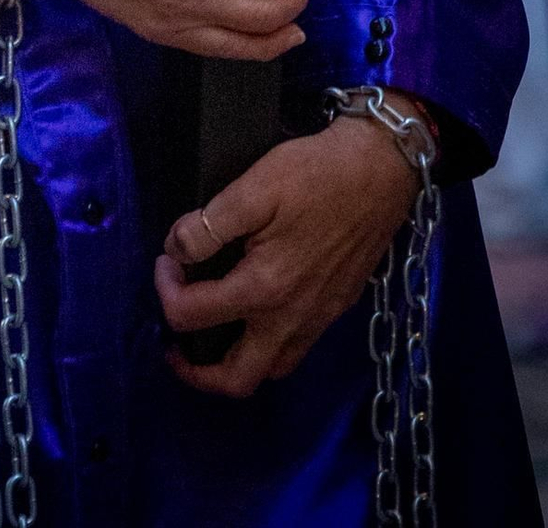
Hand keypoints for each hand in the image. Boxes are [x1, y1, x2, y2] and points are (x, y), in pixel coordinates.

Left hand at [155, 112, 418, 395]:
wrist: (381, 169)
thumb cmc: (317, 173)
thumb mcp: (255, 187)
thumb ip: (209, 225)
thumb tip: (177, 250)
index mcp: (264, 289)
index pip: (191, 316)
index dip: (165, 289)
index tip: (167, 259)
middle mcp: (291, 318)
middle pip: (237, 379)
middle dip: (197, 372)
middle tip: (176, 343)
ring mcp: (319, 319)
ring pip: (270, 370)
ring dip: (235, 365)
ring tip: (213, 332)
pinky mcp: (337, 308)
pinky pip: (295, 350)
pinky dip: (267, 347)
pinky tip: (256, 313)